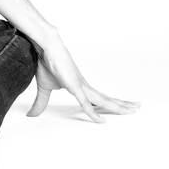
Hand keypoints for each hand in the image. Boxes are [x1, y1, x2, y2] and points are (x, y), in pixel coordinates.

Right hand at [25, 36, 140, 122]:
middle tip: (137, 107)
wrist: (47, 47)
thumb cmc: (47, 64)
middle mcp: (85, 86)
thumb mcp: (44, 88)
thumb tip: (32, 115)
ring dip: (118, 106)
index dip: (110, 102)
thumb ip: (41, 103)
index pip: (99, 97)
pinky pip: (85, 104)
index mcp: (80, 86)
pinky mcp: (74, 87)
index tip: (120, 107)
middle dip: (122, 104)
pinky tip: (102, 121)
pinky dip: (93, 113)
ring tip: (133, 109)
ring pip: (104, 101)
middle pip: (107, 98)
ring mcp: (82, 86)